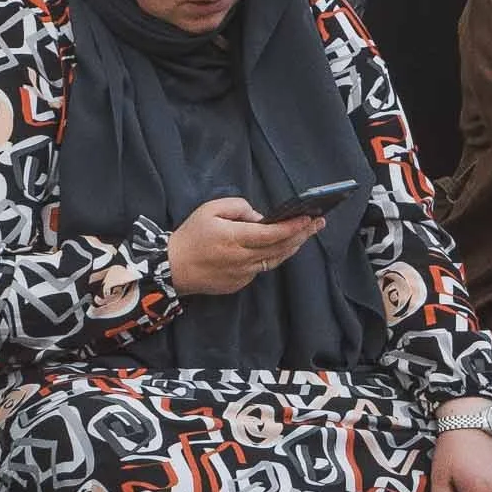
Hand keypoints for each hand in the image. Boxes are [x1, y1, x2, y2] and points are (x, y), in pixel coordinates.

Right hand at [167, 195, 323, 297]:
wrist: (172, 269)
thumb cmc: (190, 236)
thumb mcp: (209, 210)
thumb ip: (237, 207)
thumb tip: (259, 217)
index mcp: (235, 239)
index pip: (273, 233)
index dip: (294, 226)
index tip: (310, 218)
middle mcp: (243, 259)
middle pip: (281, 248)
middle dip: (302, 234)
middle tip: (319, 223)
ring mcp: (243, 274)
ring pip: (275, 260)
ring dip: (292, 247)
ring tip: (306, 234)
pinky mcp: (239, 283)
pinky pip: (262, 268)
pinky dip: (274, 256)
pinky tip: (282, 247)